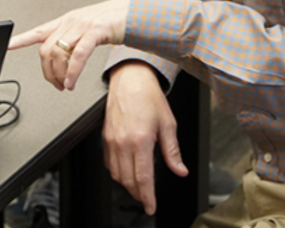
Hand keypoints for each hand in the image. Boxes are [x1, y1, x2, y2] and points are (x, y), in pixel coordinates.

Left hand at [8, 0, 130, 90]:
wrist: (137, 12)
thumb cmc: (115, 21)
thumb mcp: (89, 29)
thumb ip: (74, 39)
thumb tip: (63, 57)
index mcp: (68, 20)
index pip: (39, 31)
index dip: (21, 39)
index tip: (7, 46)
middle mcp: (72, 21)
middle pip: (46, 50)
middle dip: (47, 72)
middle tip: (55, 85)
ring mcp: (83, 25)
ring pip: (58, 53)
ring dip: (59, 75)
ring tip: (65, 85)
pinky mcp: (96, 31)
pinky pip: (77, 55)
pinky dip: (72, 72)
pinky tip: (71, 82)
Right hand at [103, 63, 186, 214]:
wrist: (130, 79)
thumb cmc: (148, 96)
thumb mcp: (168, 124)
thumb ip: (173, 151)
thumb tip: (180, 170)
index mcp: (140, 140)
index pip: (143, 178)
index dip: (148, 197)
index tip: (151, 206)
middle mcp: (123, 142)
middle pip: (128, 180)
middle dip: (138, 194)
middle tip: (147, 198)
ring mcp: (111, 140)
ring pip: (116, 174)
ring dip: (127, 184)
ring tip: (139, 187)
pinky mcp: (105, 137)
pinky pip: (109, 163)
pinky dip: (117, 172)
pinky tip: (127, 171)